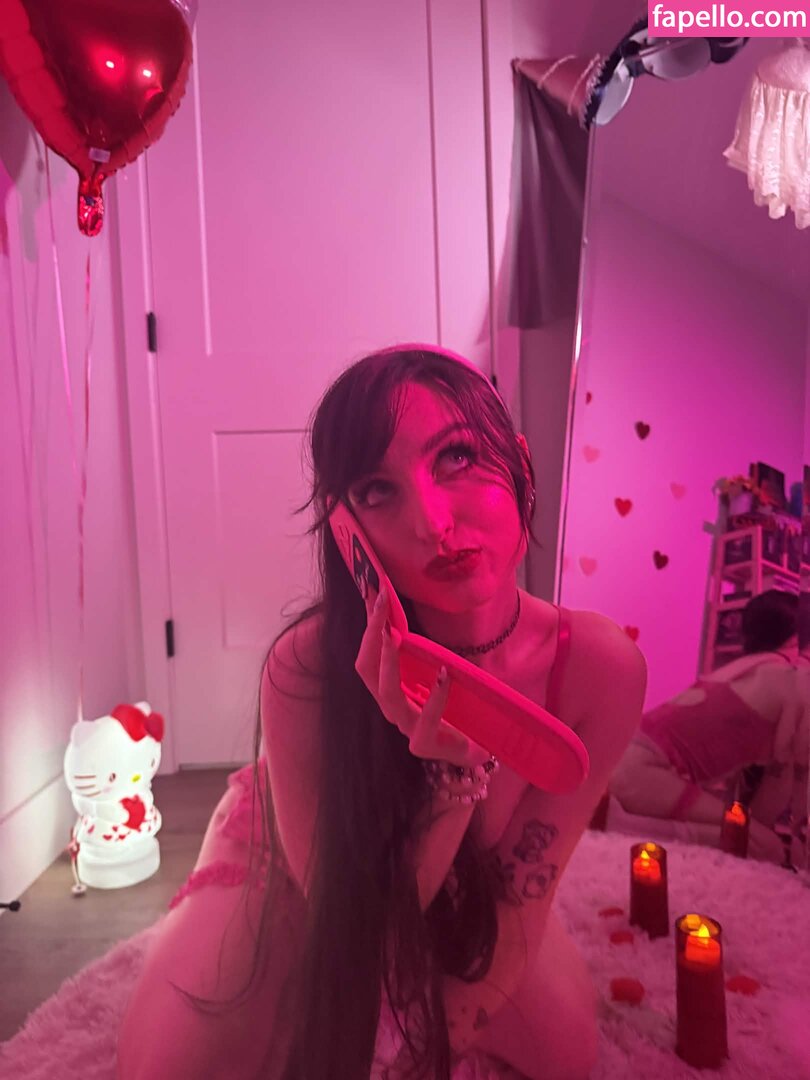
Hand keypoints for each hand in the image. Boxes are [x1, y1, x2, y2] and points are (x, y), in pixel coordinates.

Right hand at [354, 588, 490, 767]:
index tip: (372, 588)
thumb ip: (427, 648)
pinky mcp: (424, 745)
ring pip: (387, 693)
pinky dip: (435, 696)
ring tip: (395, 635)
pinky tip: (444, 674)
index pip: (369, 652)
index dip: (369, 622)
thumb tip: (420, 610)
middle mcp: (391, 706)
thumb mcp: (440, 668)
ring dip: (389, 661)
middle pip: (366, 668)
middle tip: (380, 602)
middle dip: (372, 632)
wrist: (480, 745)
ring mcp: (405, 728)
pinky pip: (424, 720)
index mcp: (391, 687)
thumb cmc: (459, 705)